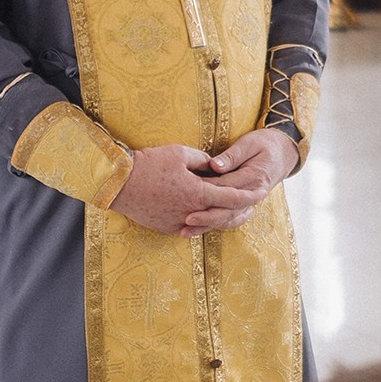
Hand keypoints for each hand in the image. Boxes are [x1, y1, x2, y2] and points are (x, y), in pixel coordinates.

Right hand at [110, 143, 256, 234]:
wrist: (118, 183)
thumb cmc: (149, 164)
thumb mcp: (180, 154)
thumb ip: (203, 160)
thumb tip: (214, 166)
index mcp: (198, 193)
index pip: (233, 198)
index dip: (250, 195)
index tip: (262, 191)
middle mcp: (191, 212)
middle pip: (224, 215)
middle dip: (241, 209)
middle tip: (254, 204)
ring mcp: (178, 223)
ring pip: (208, 223)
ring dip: (222, 217)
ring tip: (234, 211)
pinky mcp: (166, 227)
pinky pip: (190, 226)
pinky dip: (202, 220)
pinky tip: (207, 214)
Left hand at [180, 128, 298, 236]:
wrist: (284, 153)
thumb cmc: (264, 144)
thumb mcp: (249, 143)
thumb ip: (231, 156)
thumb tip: (214, 166)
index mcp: (254, 177)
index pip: (227, 187)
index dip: (207, 192)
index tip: (188, 195)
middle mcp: (253, 194)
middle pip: (227, 209)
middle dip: (206, 217)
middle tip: (186, 220)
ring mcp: (251, 202)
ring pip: (228, 218)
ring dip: (207, 226)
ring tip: (186, 231)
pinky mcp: (246, 205)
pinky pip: (232, 219)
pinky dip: (216, 226)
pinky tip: (200, 230)